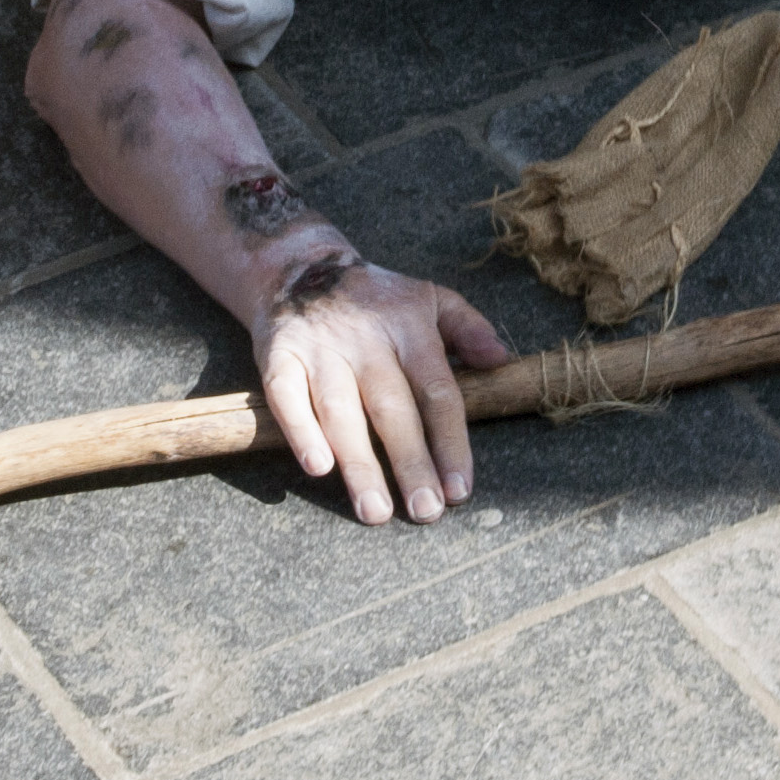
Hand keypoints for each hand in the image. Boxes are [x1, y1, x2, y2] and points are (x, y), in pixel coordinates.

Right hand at [249, 257, 511, 524]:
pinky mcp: (278, 355)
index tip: (459, 491)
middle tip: (425, 512)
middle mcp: (365, 338)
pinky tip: (319, 467)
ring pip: (341, 411)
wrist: (299, 267)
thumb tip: (501, 361)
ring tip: (375, 510)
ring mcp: (320, 348)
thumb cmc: (377, 297)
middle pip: (392, 408)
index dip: (450, 442)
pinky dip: (300, 431)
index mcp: (409, 326)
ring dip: (359, 463)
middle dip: (411, 463)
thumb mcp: (430, 298)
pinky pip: (287, 398)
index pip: (437, 391)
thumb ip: (468, 328)